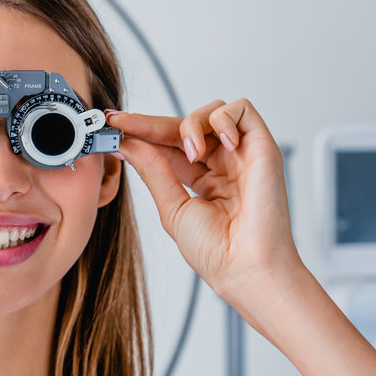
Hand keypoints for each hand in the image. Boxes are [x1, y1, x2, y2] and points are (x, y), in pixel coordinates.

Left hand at [111, 99, 302, 304]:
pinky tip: (222, 143)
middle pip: (184, 125)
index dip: (141, 133)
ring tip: (192, 153)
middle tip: (124, 124)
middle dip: (151, 123)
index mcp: (201, 179)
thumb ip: (153, 171)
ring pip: (211, 112)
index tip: (113, 125)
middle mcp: (222, 163)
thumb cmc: (215, 250)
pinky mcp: (262, 146)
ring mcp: (241, 153)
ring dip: (191, 125)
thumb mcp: (172, 206)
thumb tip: (128, 145)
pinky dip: (224, 119)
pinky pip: (241, 109)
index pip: (167, 145)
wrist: (244, 266)